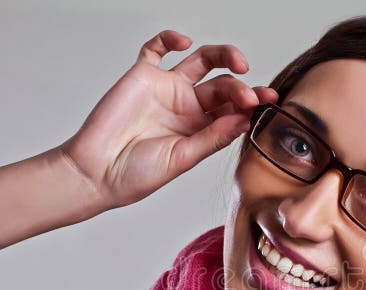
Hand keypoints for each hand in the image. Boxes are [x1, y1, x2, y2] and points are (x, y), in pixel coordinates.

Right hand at [59, 30, 277, 209]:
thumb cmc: (136, 175)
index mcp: (202, 129)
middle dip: (240, 88)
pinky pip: (157, 49)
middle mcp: (188, 107)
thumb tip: (244, 120)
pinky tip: (183, 41)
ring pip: (201, 61)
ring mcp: (167, 89)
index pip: (233, 110)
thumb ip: (212, 137)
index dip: (252, 103)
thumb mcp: (183, 158)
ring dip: (223, 56)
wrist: (97, 172)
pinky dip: (170, 39)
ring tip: (237, 62)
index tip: (267, 101)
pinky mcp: (142, 76)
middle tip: (250, 96)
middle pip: (223, 86)